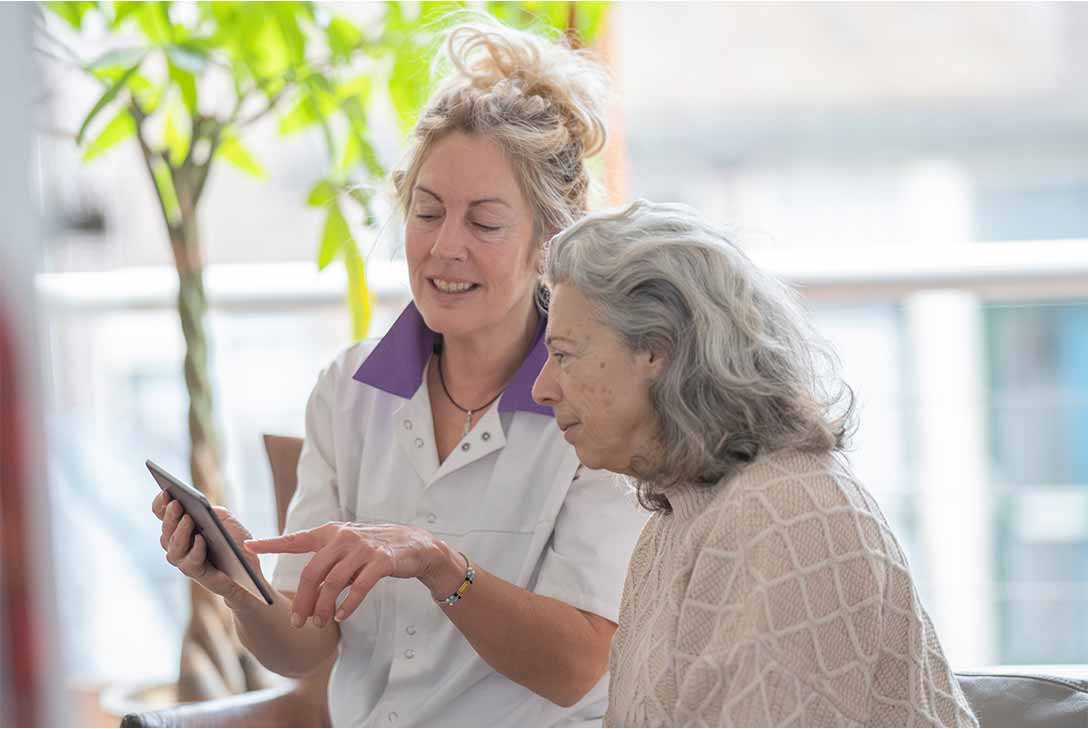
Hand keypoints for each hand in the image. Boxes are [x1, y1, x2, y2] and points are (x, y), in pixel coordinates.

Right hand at [151, 489, 264, 608]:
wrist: (248, 567)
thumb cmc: (234, 541)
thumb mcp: (226, 520)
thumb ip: (212, 511)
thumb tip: (201, 506)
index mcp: (181, 526)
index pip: (162, 513)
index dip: (160, 503)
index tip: (166, 491)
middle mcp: (177, 542)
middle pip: (166, 529)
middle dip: (170, 515)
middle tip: (177, 503)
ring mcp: (184, 559)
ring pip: (173, 546)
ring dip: (180, 531)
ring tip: (188, 519)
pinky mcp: (196, 573)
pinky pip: (190, 562)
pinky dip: (195, 550)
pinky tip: (200, 539)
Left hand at [245, 522, 462, 626]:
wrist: (416, 545)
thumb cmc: (376, 549)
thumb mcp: (347, 548)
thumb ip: (326, 560)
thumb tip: (304, 588)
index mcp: (330, 532)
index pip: (296, 539)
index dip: (271, 544)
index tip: (247, 547)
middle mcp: (343, 537)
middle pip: (312, 572)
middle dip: (302, 600)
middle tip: (297, 621)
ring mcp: (363, 548)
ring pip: (333, 583)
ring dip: (323, 607)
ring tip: (319, 624)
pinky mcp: (381, 561)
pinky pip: (359, 587)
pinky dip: (348, 605)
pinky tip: (342, 616)